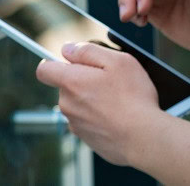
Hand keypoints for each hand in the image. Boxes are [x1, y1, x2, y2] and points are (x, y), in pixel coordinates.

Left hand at [35, 41, 163, 165]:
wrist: (145, 138)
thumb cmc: (134, 98)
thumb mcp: (117, 61)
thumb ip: (87, 51)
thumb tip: (67, 49)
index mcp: (71, 82)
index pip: (44, 69)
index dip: (55, 62)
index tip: (72, 62)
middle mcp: (68, 105)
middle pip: (65, 86)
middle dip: (82, 81)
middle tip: (109, 81)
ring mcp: (76, 125)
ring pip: (78, 105)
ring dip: (91, 100)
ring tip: (117, 101)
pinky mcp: (87, 139)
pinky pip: (88, 122)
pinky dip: (99, 118)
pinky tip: (118, 117)